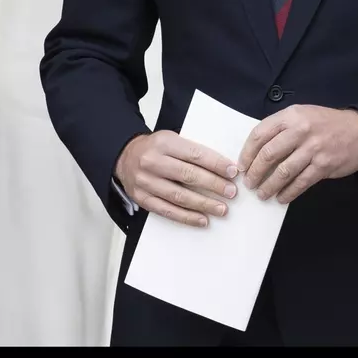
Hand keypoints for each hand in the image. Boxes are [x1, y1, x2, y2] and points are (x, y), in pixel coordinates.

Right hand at [115, 130, 238, 227]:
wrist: (125, 156)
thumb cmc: (155, 148)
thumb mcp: (172, 139)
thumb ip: (191, 151)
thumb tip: (222, 167)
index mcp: (164, 142)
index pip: (194, 154)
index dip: (215, 164)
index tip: (232, 172)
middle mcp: (153, 161)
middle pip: (188, 175)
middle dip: (213, 185)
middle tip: (231, 192)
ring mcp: (146, 182)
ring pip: (179, 196)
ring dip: (203, 204)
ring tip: (222, 209)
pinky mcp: (142, 199)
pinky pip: (167, 211)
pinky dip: (187, 217)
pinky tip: (202, 219)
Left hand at [238, 105, 357, 204]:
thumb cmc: (326, 123)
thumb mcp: (302, 114)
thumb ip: (282, 127)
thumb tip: (259, 149)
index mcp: (291, 116)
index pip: (260, 133)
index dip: (248, 152)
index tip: (242, 165)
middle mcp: (300, 131)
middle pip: (268, 154)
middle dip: (255, 172)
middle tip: (249, 183)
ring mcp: (312, 149)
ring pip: (283, 171)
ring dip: (269, 186)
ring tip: (262, 194)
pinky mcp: (323, 166)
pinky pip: (300, 183)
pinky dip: (288, 193)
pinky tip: (281, 198)